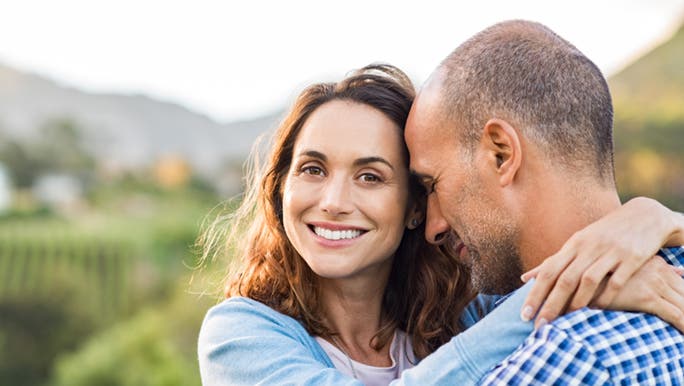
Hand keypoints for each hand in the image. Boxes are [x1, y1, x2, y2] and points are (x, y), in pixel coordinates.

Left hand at [520, 197, 681, 327]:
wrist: (643, 216)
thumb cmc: (602, 236)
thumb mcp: (576, 244)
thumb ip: (553, 262)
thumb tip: (524, 278)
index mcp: (573, 245)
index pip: (548, 271)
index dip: (535, 294)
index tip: (523, 315)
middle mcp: (588, 248)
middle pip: (565, 279)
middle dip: (550, 304)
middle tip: (540, 326)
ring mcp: (610, 251)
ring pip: (589, 279)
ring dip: (576, 302)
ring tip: (566, 322)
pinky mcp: (632, 257)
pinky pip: (617, 281)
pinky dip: (606, 297)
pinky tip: (597, 311)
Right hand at [601, 256, 683, 331]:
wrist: (579, 279)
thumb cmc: (602, 275)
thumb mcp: (629, 266)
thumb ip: (657, 268)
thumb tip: (680, 271)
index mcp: (656, 263)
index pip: (683, 282)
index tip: (682, 304)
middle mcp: (658, 271)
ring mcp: (654, 283)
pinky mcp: (647, 297)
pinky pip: (676, 315)